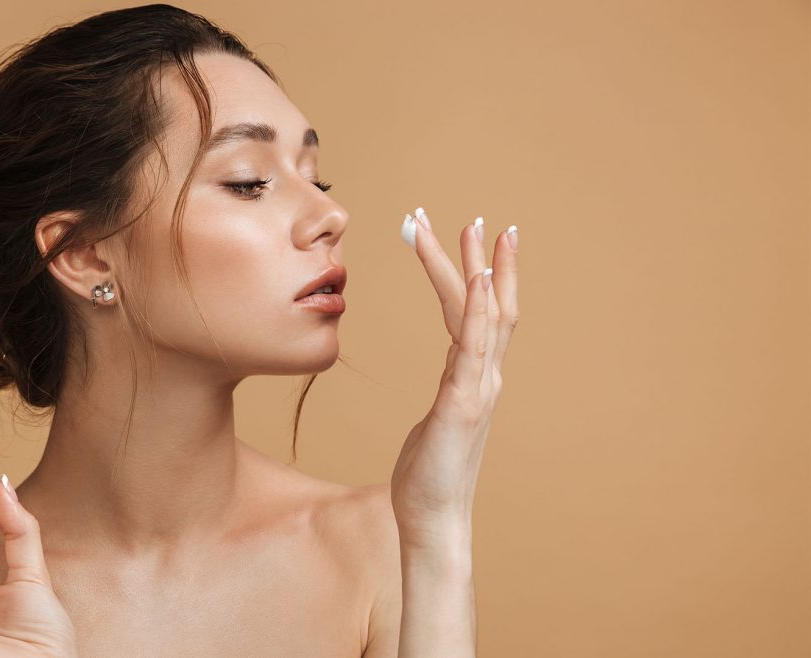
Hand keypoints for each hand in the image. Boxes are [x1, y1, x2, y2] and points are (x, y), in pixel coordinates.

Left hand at [391, 209, 518, 548]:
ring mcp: (477, 388)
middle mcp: (484, 377)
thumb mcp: (437, 421)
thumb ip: (449, 392)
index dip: (479, 275)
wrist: (433, 519)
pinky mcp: (462, 403)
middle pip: (487, 305)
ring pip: (484, 317)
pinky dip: (476, 311)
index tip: (475, 238)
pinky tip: (475, 280)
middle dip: (480, 259)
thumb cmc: (429, 474)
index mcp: (474, 378)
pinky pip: (471, 347)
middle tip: (474, 218)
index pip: (479, 315)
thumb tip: (449, 378)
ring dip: (478, 269)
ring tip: (473, 230)